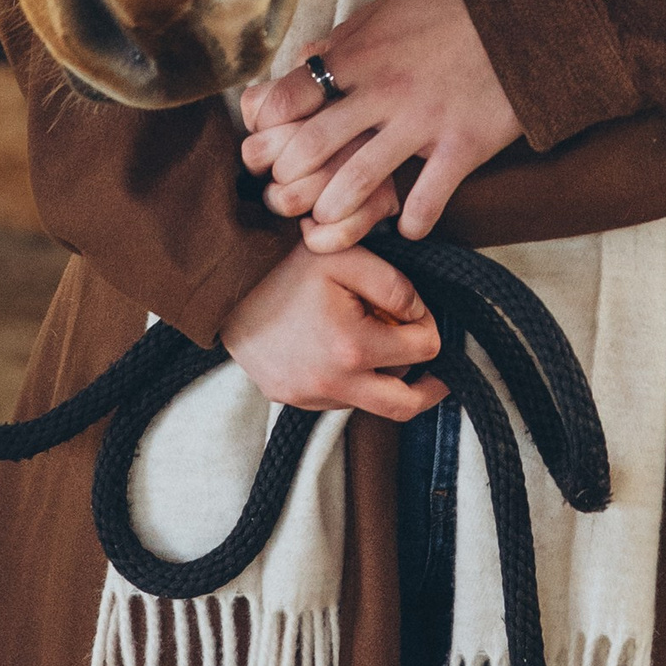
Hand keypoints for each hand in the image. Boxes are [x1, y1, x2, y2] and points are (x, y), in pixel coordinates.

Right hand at [219, 243, 445, 420]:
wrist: (224, 279)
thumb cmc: (287, 262)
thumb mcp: (349, 258)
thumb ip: (396, 287)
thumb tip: (421, 315)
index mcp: (353, 348)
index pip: (423, 351)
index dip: (429, 328)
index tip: (419, 314)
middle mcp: (331, 385)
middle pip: (404, 407)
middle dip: (429, 389)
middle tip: (440, 374)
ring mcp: (305, 397)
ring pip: (367, 402)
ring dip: (380, 378)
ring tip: (370, 338)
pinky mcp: (286, 398)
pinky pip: (334, 400)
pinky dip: (348, 381)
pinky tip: (337, 348)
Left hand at [245, 0, 521, 247]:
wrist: (526, 21)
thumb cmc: (452, 13)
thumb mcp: (389, 7)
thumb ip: (344, 37)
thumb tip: (304, 59)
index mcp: (361, 56)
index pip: (290, 97)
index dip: (269, 127)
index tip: (269, 144)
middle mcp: (384, 91)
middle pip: (313, 145)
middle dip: (290, 178)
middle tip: (287, 193)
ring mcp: (423, 122)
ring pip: (360, 179)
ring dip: (335, 208)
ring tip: (328, 217)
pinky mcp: (462, 147)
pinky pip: (428, 199)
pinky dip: (411, 222)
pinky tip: (405, 225)